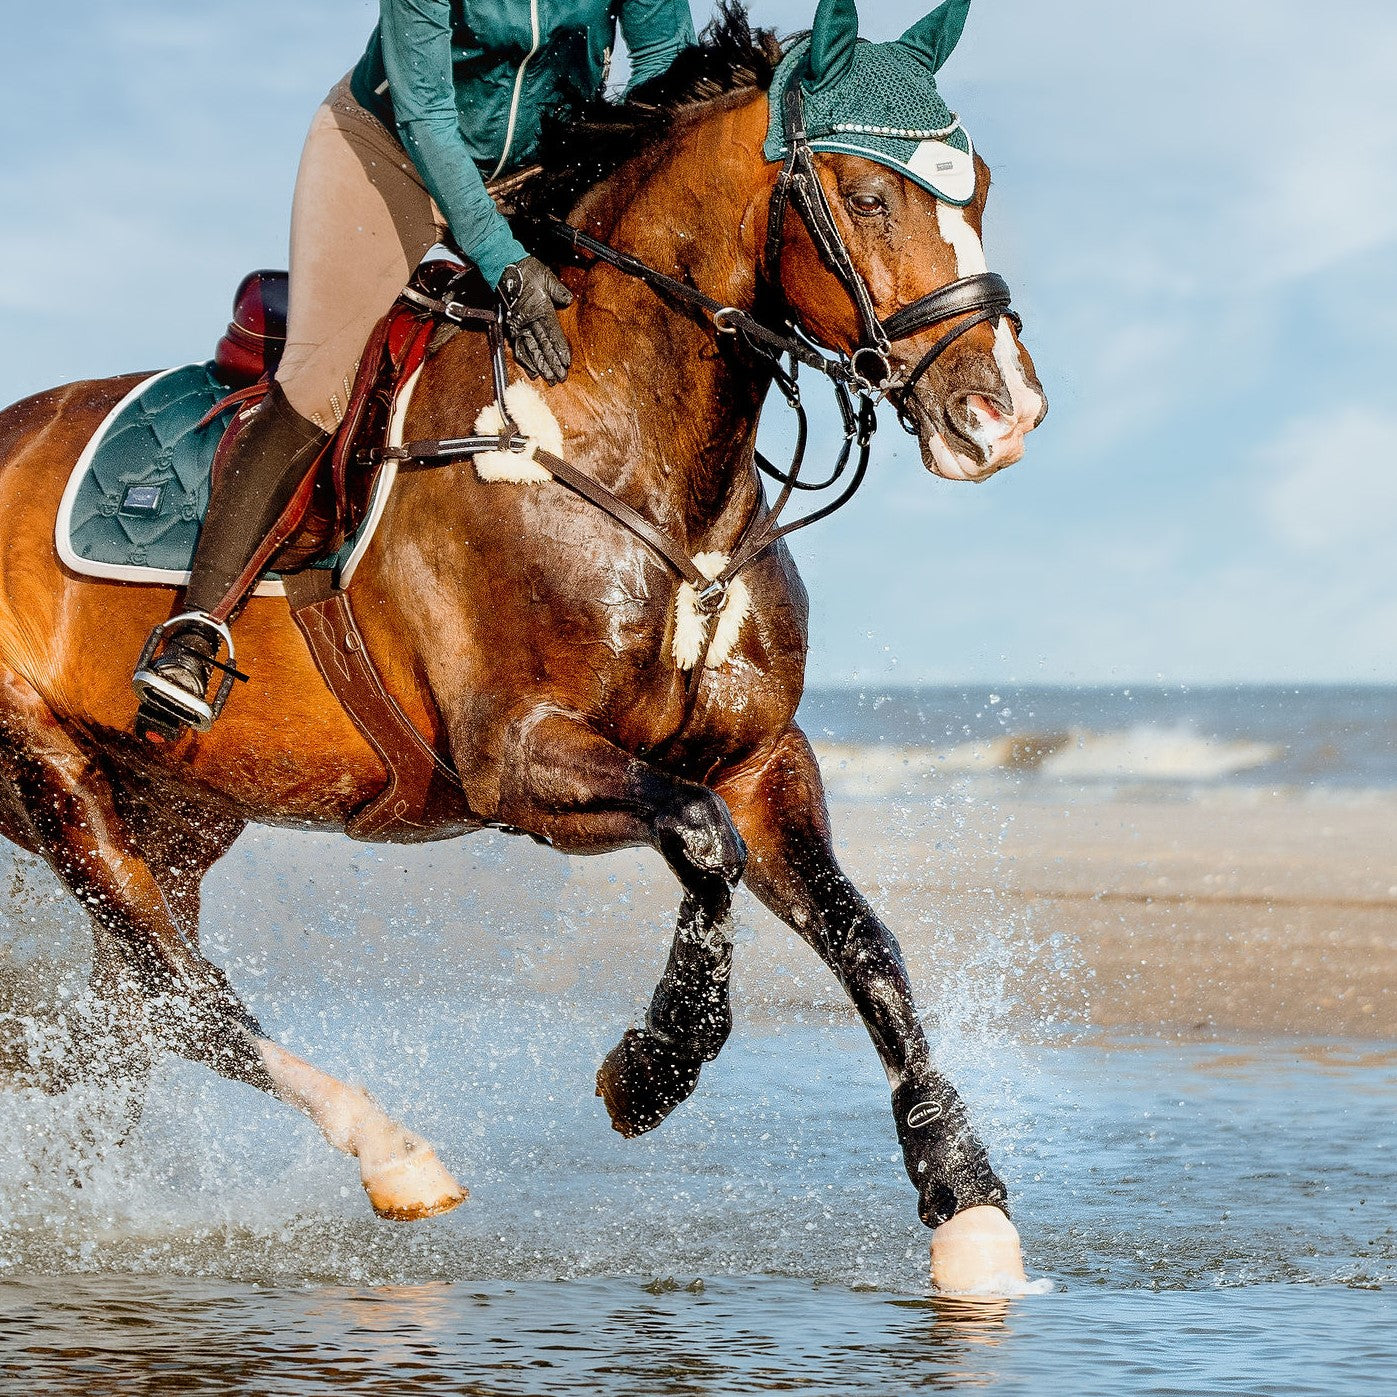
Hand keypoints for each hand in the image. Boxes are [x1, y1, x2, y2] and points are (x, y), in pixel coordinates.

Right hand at [498, 257, 573, 384]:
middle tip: (560, 378)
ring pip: (531, 351)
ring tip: (549, 379)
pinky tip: (532, 372)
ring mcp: (519, 326)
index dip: (559, 349)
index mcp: (540, 310)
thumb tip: (568, 300)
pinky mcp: (512, 327)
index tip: (566, 362)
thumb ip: (558, 290)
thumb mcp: (547, 277)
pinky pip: (518, 348)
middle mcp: (529, 321)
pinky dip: (525, 362)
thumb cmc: (526, 271)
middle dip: (552, 364)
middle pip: (543, 347)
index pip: (552, 334)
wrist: (504, 268)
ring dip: (540, 367)